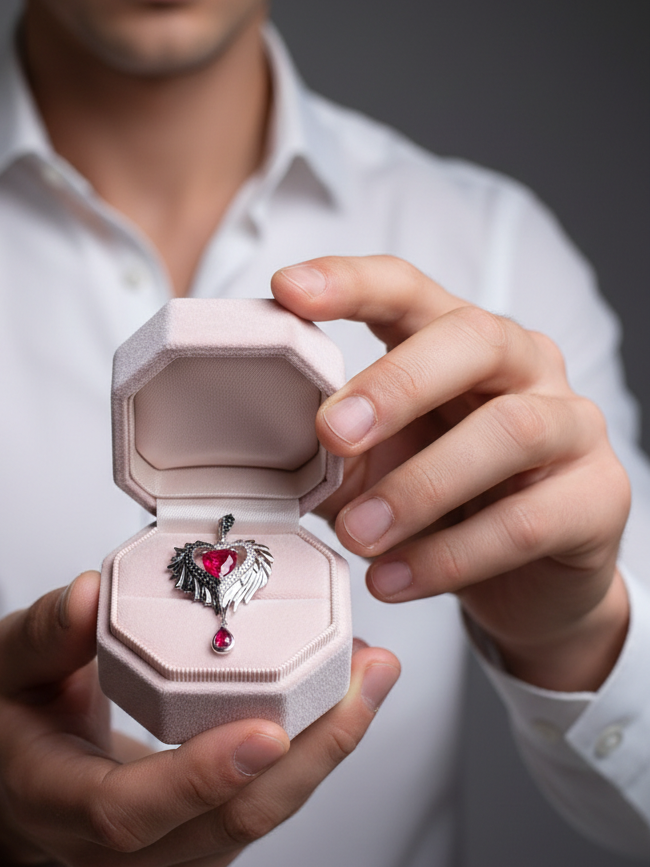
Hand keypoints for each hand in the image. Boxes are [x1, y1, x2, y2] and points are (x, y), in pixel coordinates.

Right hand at [0, 572, 399, 866]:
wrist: (27, 775)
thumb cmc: (21, 716)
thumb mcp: (10, 663)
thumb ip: (44, 632)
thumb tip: (88, 594)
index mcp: (61, 802)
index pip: (130, 810)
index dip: (200, 777)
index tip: (268, 729)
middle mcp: (120, 848)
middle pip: (227, 823)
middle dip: (308, 754)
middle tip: (361, 678)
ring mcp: (170, 854)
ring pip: (262, 818)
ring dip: (326, 750)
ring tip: (371, 676)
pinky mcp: (206, 840)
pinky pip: (269, 803)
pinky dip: (314, 753)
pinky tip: (344, 696)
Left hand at [273, 256, 630, 691]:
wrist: (526, 583)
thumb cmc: (439, 505)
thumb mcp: (373, 469)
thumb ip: (333, 452)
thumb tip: (269, 449)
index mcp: (455, 343)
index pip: (407, 290)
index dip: (349, 283)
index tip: (287, 290)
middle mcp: (521, 367)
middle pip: (471, 339)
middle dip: (395, 385)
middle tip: (332, 435)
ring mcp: (571, 425)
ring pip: (510, 430)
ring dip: (420, 487)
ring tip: (357, 536)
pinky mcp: (597, 497)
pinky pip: (528, 521)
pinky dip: (450, 555)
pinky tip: (393, 579)